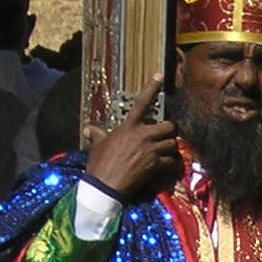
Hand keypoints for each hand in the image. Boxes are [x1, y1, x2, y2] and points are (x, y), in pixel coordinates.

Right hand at [81, 76, 181, 199]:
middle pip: (169, 126)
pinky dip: (173, 165)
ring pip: (173, 144)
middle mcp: (143, 135)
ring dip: (172, 149)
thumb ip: (96, 135)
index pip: (141, 102)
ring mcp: (151, 150)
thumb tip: (87, 129)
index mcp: (129, 127)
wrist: (105, 185)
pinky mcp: (155, 165)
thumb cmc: (99, 164)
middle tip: (166, 137)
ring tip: (168, 153)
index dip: (151, 87)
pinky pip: (172, 162)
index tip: (159, 76)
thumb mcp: (97, 146)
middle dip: (170, 132)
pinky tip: (171, 168)